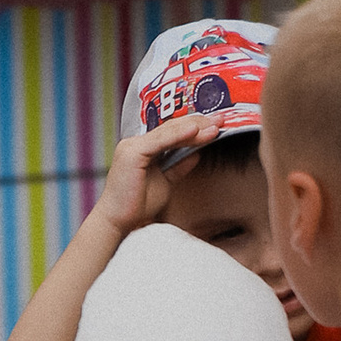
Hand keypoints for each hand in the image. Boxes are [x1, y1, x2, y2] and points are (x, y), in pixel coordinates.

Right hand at [93, 102, 221, 234]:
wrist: (118, 222)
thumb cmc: (137, 205)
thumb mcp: (166, 182)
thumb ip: (179, 167)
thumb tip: (197, 154)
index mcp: (142, 148)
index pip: (172, 132)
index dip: (195, 126)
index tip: (217, 125)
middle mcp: (135, 143)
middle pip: (171, 128)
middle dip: (199, 123)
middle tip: (222, 119)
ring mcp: (132, 146)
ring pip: (168, 132)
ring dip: (194, 127)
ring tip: (215, 125)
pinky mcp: (132, 153)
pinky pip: (160, 141)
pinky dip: (179, 135)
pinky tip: (195, 130)